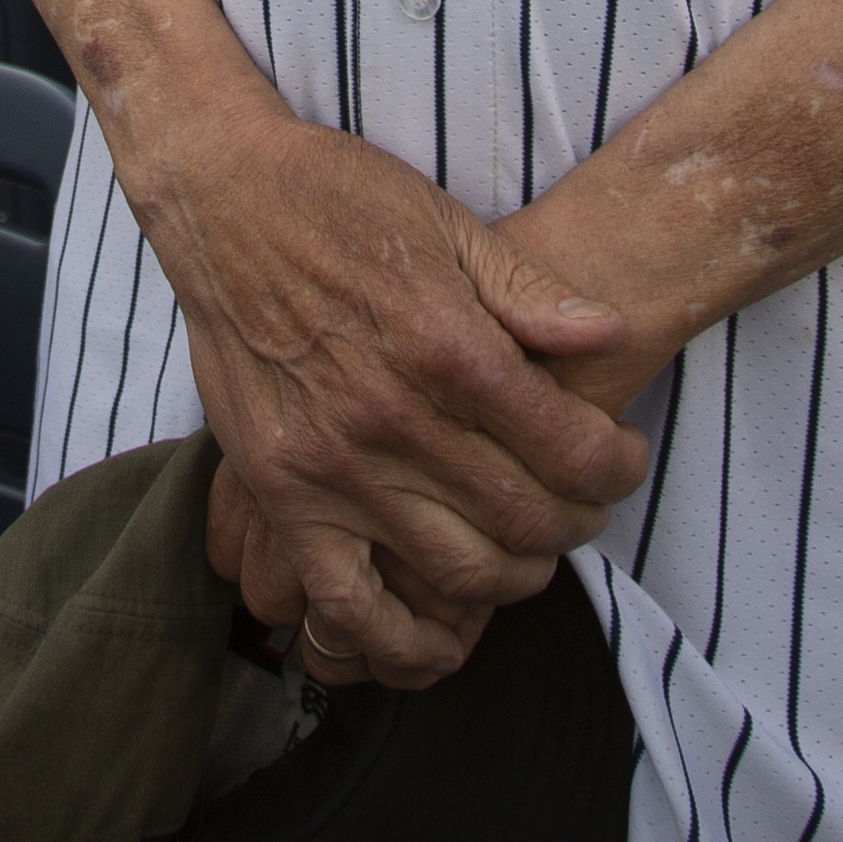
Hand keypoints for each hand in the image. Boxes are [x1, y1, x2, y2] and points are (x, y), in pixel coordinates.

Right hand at [122, 111, 649, 690]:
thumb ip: (530, 291)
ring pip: (460, 570)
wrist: (221, 199)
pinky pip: (347, 601)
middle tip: (584, 504)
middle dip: (579, 522)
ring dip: (516, 576)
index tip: (622, 460)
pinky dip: (401, 642)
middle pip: (527, 518)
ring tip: (528, 548)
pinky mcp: (284, 494)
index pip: (570, 449)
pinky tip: (439, 641)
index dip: (617, 468)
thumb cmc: (339, 200)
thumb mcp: (449, 223)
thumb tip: (612, 333)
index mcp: (450, 347)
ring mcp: (336, 466)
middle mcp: (396, 418)